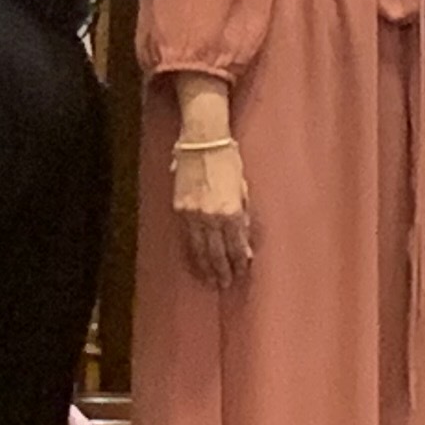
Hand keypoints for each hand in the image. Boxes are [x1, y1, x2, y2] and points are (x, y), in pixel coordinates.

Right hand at [170, 132, 253, 286]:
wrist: (201, 141)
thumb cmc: (227, 159)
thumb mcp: (243, 187)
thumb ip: (244, 215)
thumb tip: (246, 241)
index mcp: (230, 210)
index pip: (236, 245)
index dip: (239, 261)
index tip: (241, 271)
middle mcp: (210, 216)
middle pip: (216, 252)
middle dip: (222, 270)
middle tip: (225, 284)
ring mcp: (192, 214)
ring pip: (199, 249)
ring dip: (206, 267)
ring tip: (211, 280)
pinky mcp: (179, 209)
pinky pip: (186, 238)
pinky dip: (191, 252)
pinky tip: (195, 262)